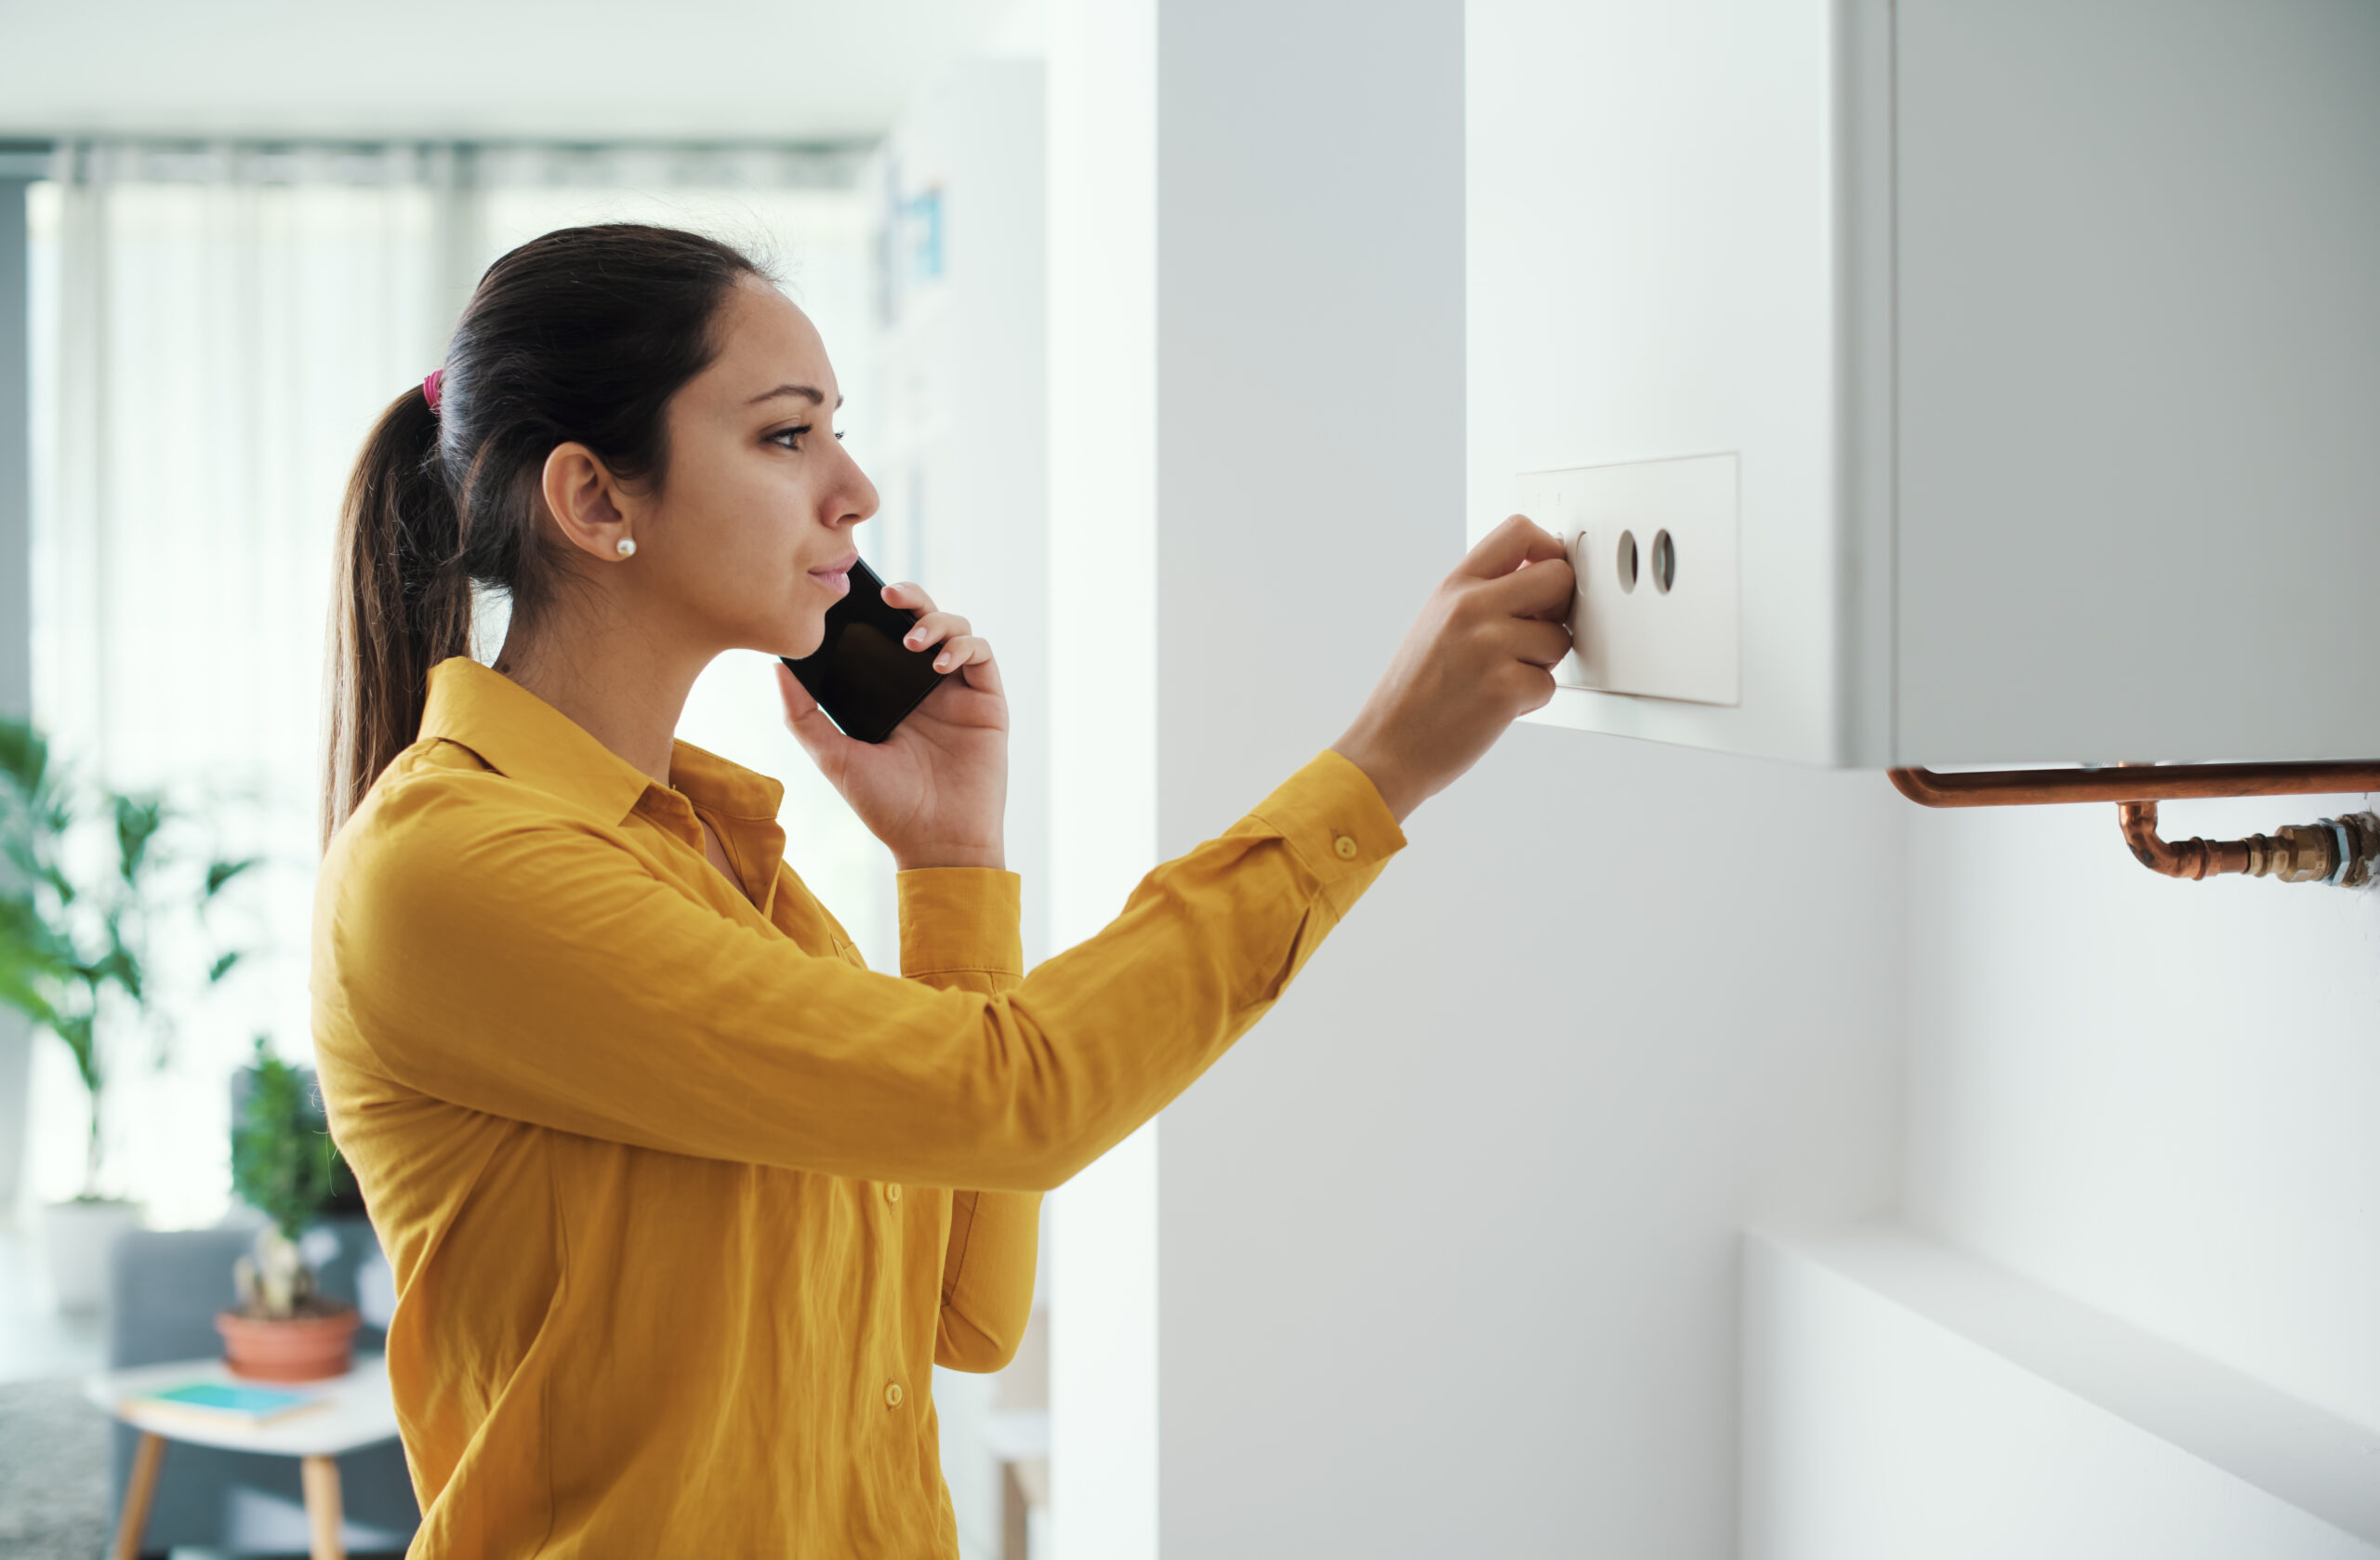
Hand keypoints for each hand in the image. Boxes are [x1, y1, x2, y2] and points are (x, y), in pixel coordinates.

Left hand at [777, 582, 1009, 869]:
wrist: (936, 842)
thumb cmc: (886, 806)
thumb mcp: (834, 758)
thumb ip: (802, 715)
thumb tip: (777, 667)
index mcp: (888, 693)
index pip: (881, 634)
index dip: (872, 609)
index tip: (853, 594)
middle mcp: (923, 686)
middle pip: (920, 619)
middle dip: (908, 597)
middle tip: (887, 594)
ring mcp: (957, 691)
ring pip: (955, 628)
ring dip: (936, 621)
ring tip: (912, 642)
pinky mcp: (987, 700)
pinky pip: (982, 654)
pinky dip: (963, 646)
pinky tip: (939, 663)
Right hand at [1330, 515, 1574, 821]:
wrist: (1388, 747)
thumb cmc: (1415, 693)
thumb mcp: (1437, 623)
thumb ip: (1483, 595)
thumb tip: (1543, 578)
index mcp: (1455, 587)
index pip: (1520, 531)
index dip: (1548, 549)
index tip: (1546, 574)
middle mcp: (1472, 607)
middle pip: (1559, 577)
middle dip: (1559, 609)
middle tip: (1533, 634)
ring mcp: (1490, 645)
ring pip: (1559, 639)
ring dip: (1541, 664)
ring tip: (1497, 679)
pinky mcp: (1506, 687)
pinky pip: (1549, 684)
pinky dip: (1530, 700)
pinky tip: (1493, 706)